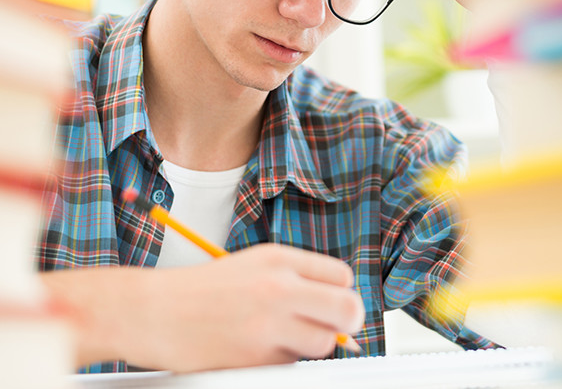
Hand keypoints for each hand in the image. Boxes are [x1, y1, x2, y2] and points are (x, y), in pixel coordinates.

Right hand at [42, 244, 364, 371]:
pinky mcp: (254, 356)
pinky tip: (253, 347)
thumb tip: (338, 309)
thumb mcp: (255, 266)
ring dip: (310, 344)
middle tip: (334, 328)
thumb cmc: (203, 289)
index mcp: (280, 259)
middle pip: (347, 309)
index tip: (331, 303)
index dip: (341, 293)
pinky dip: (279, 360)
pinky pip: (289, 363)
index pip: (342, 277)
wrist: (153, 311)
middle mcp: (279, 287)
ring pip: (323, 342)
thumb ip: (297, 281)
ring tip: (281, 336)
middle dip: (347, 322)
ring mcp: (268, 323)